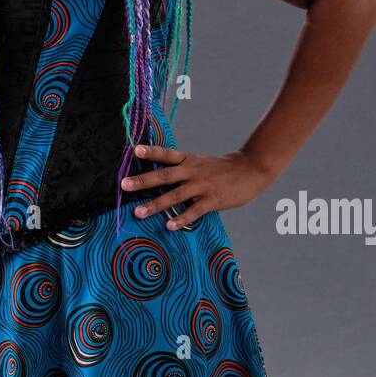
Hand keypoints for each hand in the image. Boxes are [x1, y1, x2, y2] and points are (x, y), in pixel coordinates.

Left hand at [121, 145, 277, 229]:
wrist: (251, 169)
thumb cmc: (222, 169)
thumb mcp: (200, 162)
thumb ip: (182, 169)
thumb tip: (160, 179)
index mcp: (189, 160)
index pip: (167, 154)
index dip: (151, 151)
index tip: (135, 150)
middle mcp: (192, 171)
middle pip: (164, 175)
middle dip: (143, 181)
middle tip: (124, 185)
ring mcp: (202, 186)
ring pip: (175, 195)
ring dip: (156, 204)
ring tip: (139, 212)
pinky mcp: (212, 200)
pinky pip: (194, 211)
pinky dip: (181, 219)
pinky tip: (169, 226)